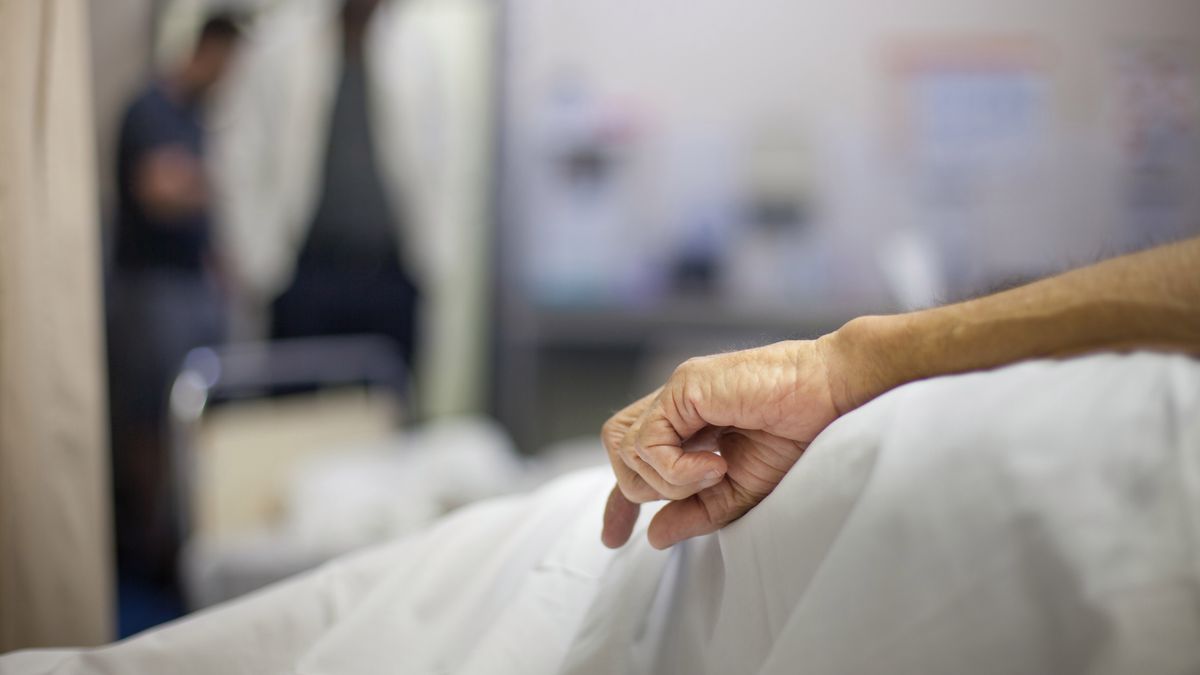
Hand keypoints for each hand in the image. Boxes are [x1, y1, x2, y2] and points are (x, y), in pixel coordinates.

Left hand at [601, 338, 847, 548]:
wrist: (830, 397)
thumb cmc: (798, 434)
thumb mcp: (741, 490)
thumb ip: (696, 511)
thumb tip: (654, 535)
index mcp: (688, 423)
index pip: (633, 456)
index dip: (619, 499)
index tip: (614, 537)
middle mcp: (676, 405)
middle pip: (618, 449)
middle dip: (641, 489)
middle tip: (703, 488)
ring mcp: (677, 392)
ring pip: (624, 448)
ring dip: (666, 480)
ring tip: (714, 475)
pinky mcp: (683, 387)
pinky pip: (648, 443)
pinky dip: (676, 469)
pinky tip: (716, 466)